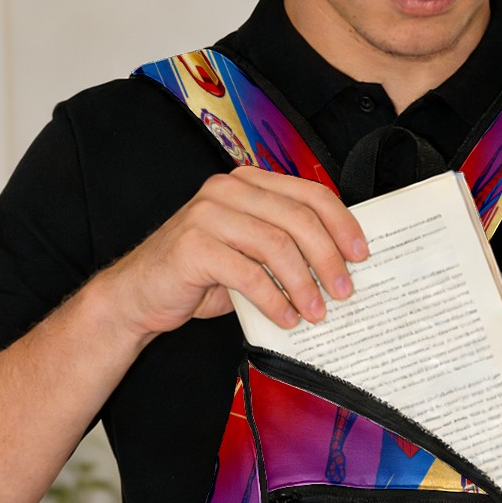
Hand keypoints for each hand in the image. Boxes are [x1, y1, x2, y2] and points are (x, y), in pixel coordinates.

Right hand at [98, 167, 367, 338]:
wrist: (140, 295)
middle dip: (328, 259)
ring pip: (276, 245)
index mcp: (247, 183)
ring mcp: (208, 215)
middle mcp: (228, 190)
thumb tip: (340, 268)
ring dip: (304, 285)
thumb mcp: (249, 253)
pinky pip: (248, 274)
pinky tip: (287, 320)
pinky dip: (274, 301)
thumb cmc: (201, 275)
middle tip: (344, 292)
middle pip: (298, 219)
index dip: (341, 224)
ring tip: (317, 313)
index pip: (308, 194)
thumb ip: (284, 246)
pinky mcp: (193, 246)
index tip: (361, 255)